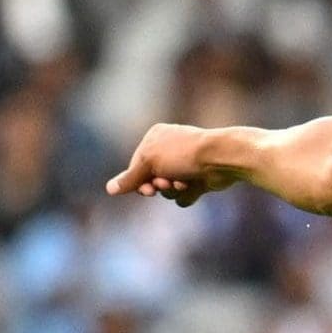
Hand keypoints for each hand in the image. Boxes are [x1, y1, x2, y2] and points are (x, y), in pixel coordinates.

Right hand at [106, 123, 235, 206]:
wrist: (221, 159)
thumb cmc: (183, 154)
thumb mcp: (150, 163)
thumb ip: (130, 178)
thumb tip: (109, 189)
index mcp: (155, 137)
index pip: (136, 165)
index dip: (138, 180)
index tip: (146, 189)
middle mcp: (170, 149)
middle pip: (151, 179)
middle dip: (158, 185)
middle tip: (165, 184)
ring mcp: (185, 165)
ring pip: (167, 190)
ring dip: (173, 190)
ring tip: (184, 182)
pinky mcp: (199, 179)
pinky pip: (184, 195)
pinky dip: (188, 194)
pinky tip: (196, 186)